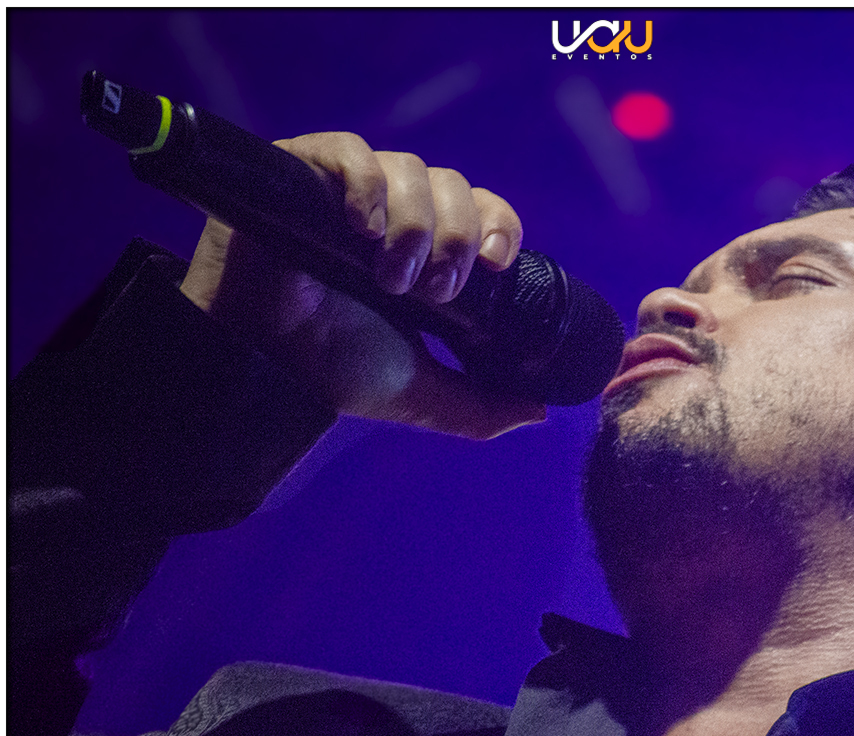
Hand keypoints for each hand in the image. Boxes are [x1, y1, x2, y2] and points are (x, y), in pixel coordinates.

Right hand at [180, 132, 544, 439]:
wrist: (260, 363)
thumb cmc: (330, 368)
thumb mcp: (418, 392)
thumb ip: (478, 407)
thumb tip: (536, 412)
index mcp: (427, 248)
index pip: (483, 209)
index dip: (498, 226)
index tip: (493, 265)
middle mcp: (394, 211)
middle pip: (454, 186)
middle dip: (456, 238)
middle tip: (431, 291)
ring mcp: (349, 188)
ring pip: (410, 168)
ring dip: (413, 223)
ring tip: (387, 276)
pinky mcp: (302, 171)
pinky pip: (349, 149)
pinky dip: (366, 182)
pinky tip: (360, 226)